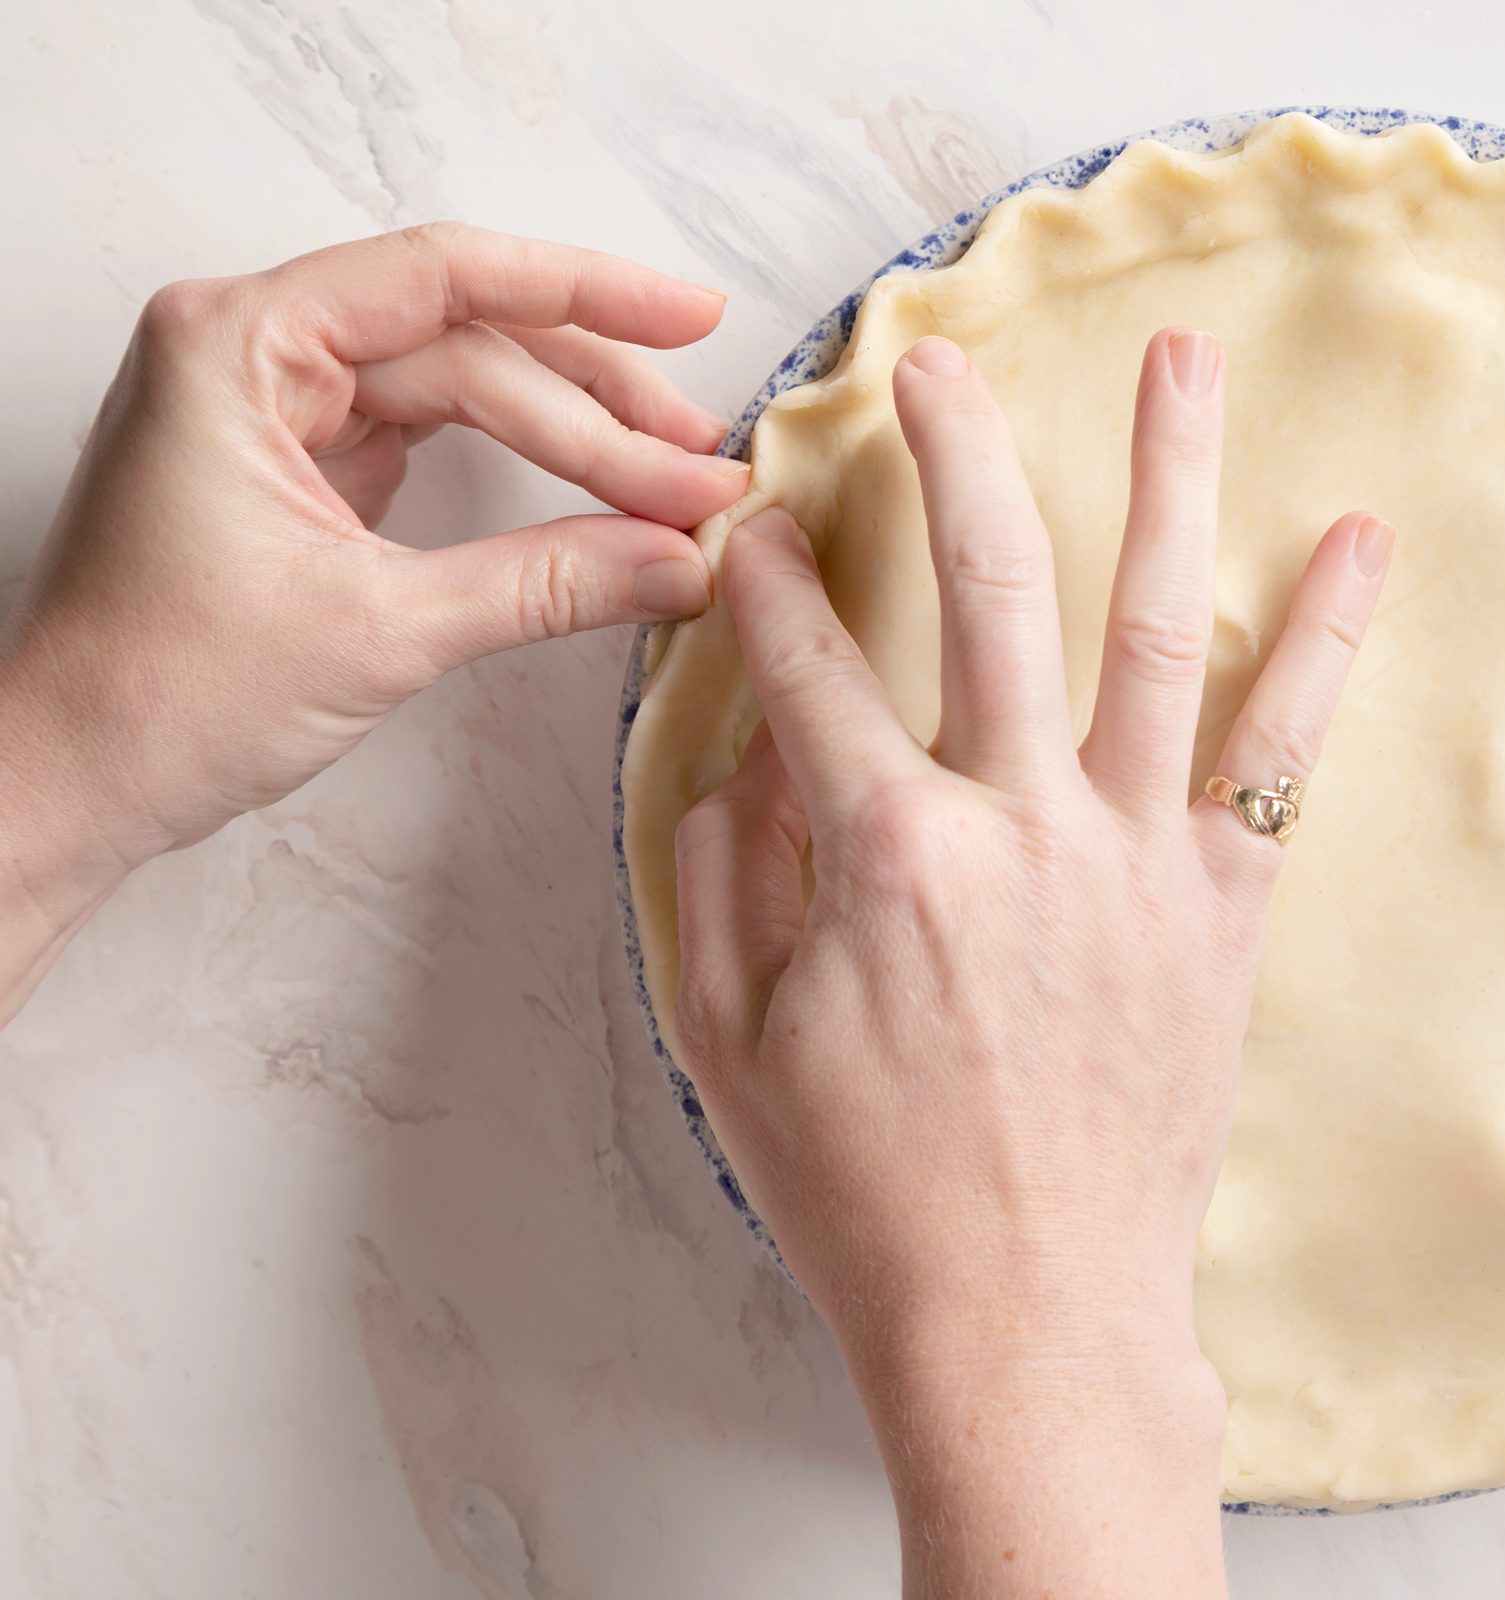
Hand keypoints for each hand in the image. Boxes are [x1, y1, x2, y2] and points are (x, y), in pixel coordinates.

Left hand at [0, 223, 745, 1016]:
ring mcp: (275, 405)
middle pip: (469, 338)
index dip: (587, 292)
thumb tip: (683, 560)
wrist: (67, 779)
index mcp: (239, 344)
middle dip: (598, 405)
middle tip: (704, 466)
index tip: (692, 318)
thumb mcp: (383, 631)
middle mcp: (251, 349)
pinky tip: (599, 492)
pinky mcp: (299, 464)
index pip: (446, 277)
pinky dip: (521, 466)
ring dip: (572, 432)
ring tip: (675, 482)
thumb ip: (548, 583)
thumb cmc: (162, 695)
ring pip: (462, 383)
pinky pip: (433, 433)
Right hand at [672, 331, 1390, 1596]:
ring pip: (1154, 623)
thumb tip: (748, 748)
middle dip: (951, 453)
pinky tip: (1357, 532)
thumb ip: (728, 873)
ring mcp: (1137, 855)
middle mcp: (1021, 824)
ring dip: (1164, 476)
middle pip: (989, 588)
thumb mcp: (733, 1044)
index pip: (806, 666)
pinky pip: (1283, 746)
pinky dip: (1324, 634)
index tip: (752, 522)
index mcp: (886, 856)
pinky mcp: (1224, 903)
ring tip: (1179, 357)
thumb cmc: (870, 1199)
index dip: (765, 583)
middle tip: (930, 358)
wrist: (1033, 1321)